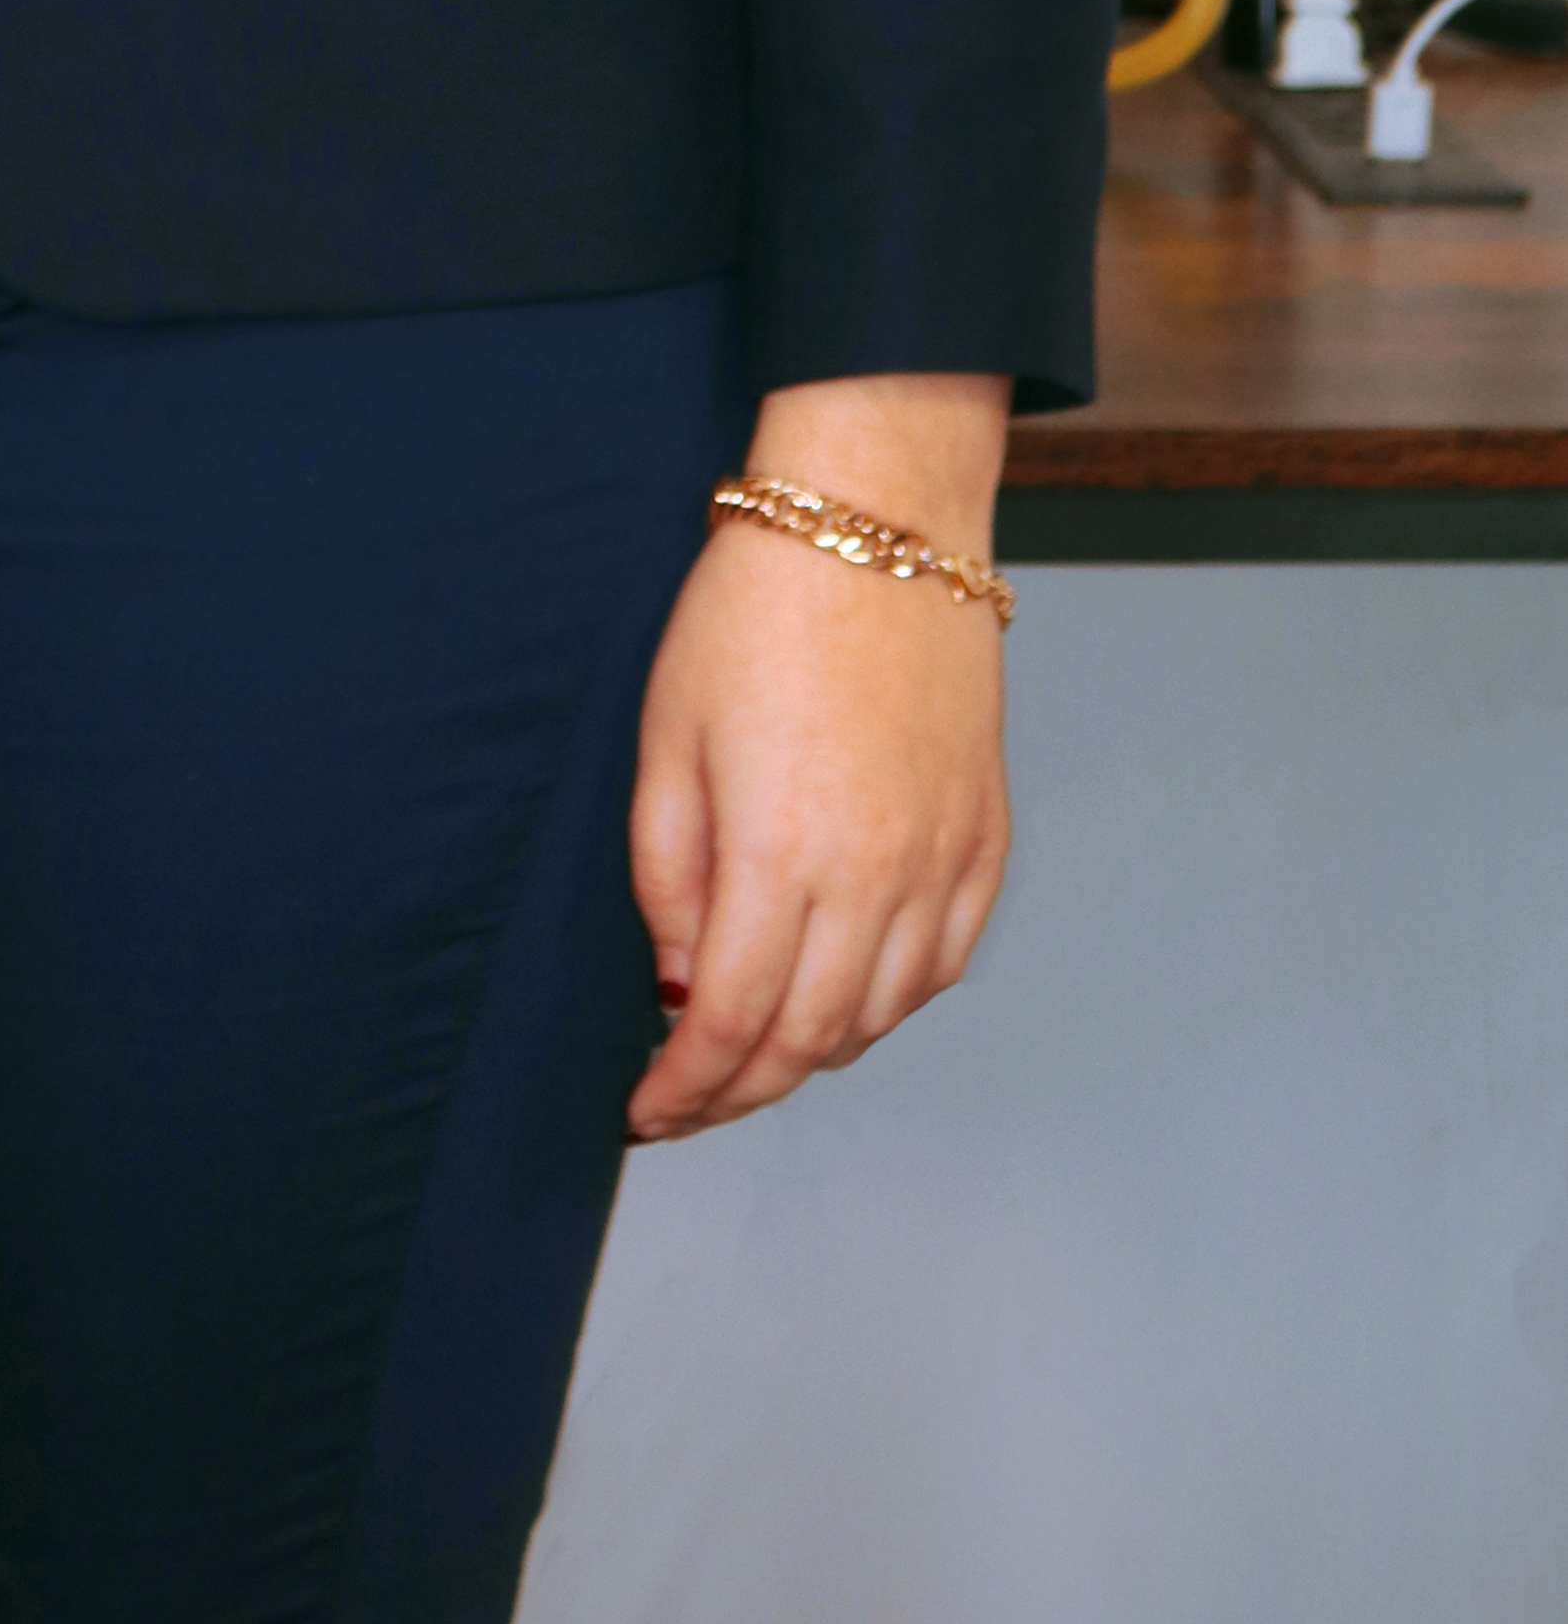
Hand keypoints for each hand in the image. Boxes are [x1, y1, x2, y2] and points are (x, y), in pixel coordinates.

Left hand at [625, 374, 1011, 1142]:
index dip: (686, 1086)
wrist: (876, 521)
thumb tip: (678, 982)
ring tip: (754, 1047)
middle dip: (740, 1088)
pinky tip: (844, 992)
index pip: (730, 1023)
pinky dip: (889, 1002)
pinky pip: (941, 964)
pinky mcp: (986, 839)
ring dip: (811, 1051)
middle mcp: (874, 877)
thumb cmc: (753, 610)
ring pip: (880, 1016)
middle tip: (690, 1098)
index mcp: (781, 853)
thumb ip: (667, 872)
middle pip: (807, 1040)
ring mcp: (942, 862)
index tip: (647, 1110)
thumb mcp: (667, 734)